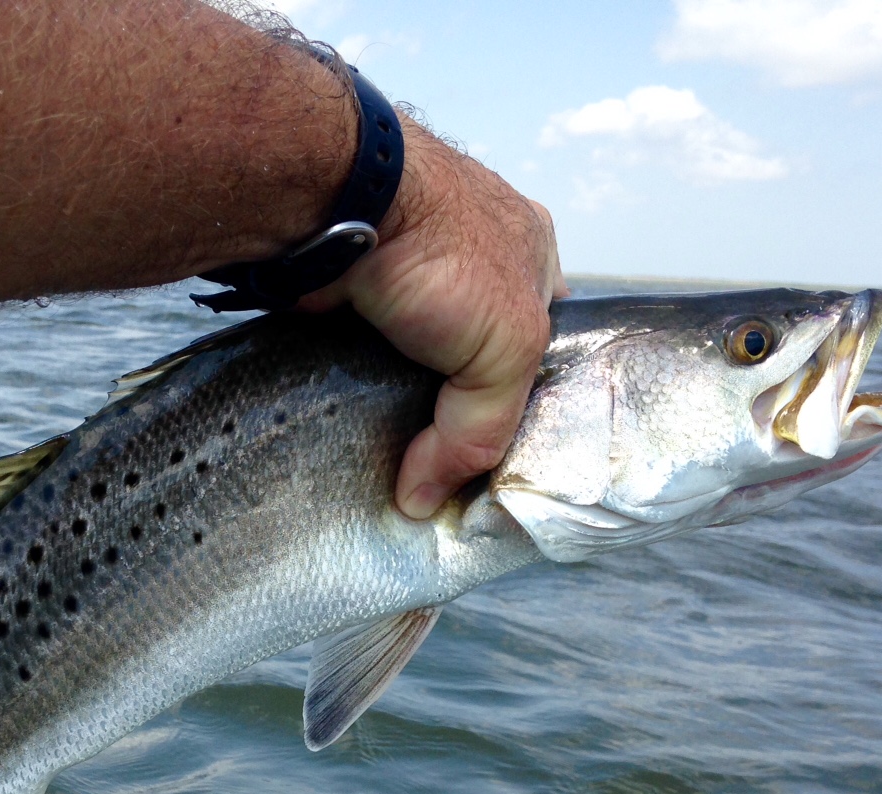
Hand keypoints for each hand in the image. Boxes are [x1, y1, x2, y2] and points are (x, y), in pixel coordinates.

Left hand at [301, 125, 567, 519]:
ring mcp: (411, 268)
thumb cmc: (446, 254)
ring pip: (415, 356)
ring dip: (400, 398)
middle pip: (475, 354)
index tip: (492, 450)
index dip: (522, 398)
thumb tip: (423, 501)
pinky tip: (348, 414)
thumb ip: (481, 432)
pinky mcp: (355, 285)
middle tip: (433, 458)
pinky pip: (363, 350)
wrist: (340, 204)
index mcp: (533, 253)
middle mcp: (477, 255)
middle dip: (455, 403)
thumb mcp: (506, 349)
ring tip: (388, 448)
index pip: (541, 343)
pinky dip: (356, 383)